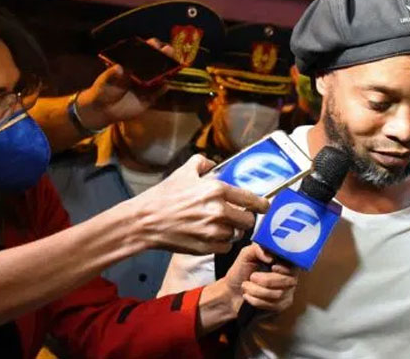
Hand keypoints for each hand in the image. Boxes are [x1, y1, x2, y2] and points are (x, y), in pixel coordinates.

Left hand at [75, 38, 174, 129]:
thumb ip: (112, 75)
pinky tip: (166, 85)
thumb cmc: (103, 90)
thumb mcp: (105, 81)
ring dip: (167, 71)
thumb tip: (119, 68)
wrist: (104, 110)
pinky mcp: (150, 97)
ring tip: (173, 65)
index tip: (153, 43)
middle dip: (163, 55)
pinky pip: (158, 92)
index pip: (141, 53)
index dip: (148, 47)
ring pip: (159, 76)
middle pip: (155, 62)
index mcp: (131, 64)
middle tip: (168, 49)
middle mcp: (141, 73)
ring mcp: (147, 85)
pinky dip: (163, 89)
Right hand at [125, 154, 269, 253]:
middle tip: (238, 217)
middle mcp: (219, 211)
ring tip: (220, 226)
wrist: (145, 221)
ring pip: (237, 234)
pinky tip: (211, 236)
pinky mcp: (207, 247)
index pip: (252, 200)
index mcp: (217, 190)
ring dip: (232, 231)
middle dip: (245, 219)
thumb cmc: (164, 196)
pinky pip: (226, 247)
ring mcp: (213, 231)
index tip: (264, 207)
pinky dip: (222, 243)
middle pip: (248, 221)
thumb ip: (202, 163)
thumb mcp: (184, 172)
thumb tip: (213, 164)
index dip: (262, 205)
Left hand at [196, 244, 297, 334]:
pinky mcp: (281, 305)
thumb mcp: (246, 255)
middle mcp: (289, 275)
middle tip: (252, 277)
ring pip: (279, 294)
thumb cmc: (240, 272)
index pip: (294, 264)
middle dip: (266, 280)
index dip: (285, 267)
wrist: (231, 292)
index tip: (273, 266)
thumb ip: (258, 248)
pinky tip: (249, 296)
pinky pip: (274, 305)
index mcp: (283, 261)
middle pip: (287, 281)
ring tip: (247, 286)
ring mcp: (287, 291)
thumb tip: (271, 256)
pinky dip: (257, 301)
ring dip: (257, 291)